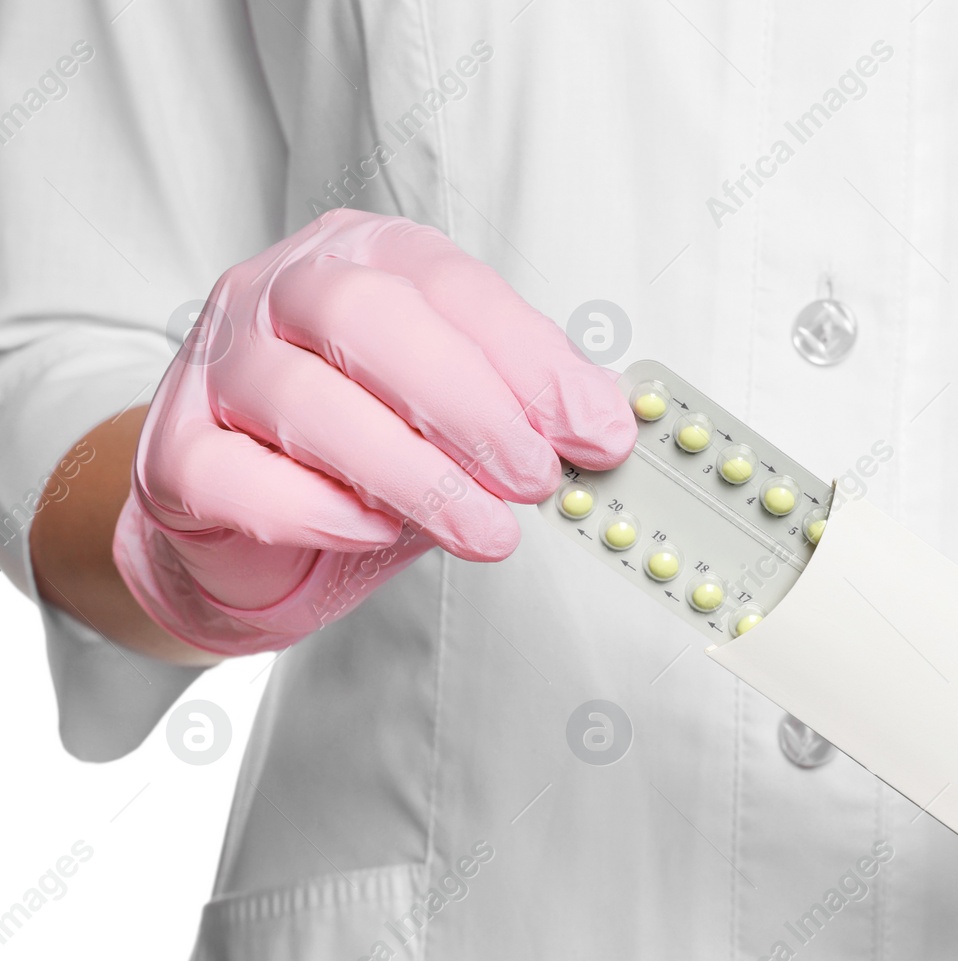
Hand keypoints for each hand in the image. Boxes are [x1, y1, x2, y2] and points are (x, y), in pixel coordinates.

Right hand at [113, 208, 633, 655]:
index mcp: (364, 257)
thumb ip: (525, 407)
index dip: (533, 364)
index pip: (453, 287)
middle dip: (470, 408)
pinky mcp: (175, 452)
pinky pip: (237, 475)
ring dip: (413, 473)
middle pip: (368, 318)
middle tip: (533, 481)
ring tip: (485, 531)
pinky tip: (375, 532)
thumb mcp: (460, 415)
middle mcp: (279, 290)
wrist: (252, 518)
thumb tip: (607, 424)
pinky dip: (317, 509)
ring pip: (304, 396)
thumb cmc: (368, 450)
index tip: (594, 434)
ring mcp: (214, 365)